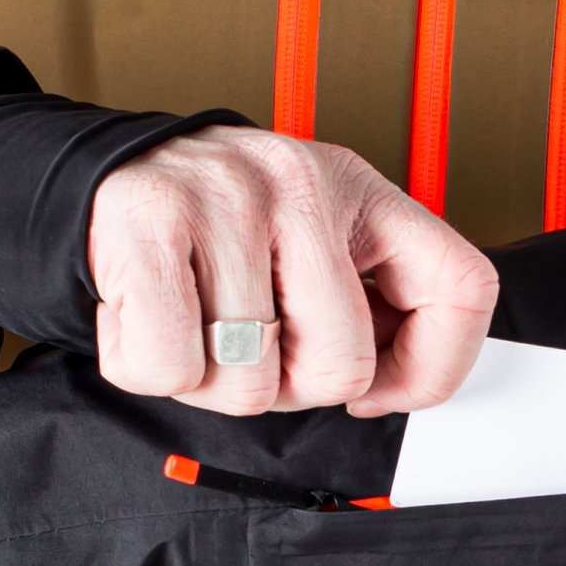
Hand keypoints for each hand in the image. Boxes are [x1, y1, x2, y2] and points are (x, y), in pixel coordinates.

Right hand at [89, 127, 497, 416]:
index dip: (431, 368)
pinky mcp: (150, 224)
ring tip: (195, 323)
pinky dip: (152, 368)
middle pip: (342, 367)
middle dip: (291, 388)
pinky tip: (148, 317)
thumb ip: (366, 304)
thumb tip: (387, 388)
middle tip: (256, 348)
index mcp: (362, 192)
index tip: (379, 388)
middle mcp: (302, 185)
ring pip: (251, 384)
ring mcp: (227, 199)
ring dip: (212, 382)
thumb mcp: (315, 246)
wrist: (101, 177)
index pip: (464, 288)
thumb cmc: (218, 230)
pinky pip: (171, 368)